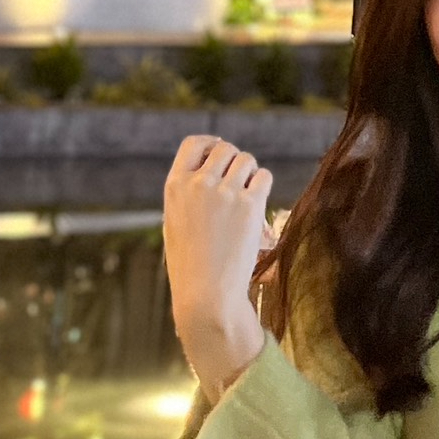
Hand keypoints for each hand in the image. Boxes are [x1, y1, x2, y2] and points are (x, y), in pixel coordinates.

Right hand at [164, 136, 271, 399]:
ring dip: (252, 175)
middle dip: (236, 162)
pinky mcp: (248, 206)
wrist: (205, 294)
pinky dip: (263, 187)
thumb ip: (191, 195)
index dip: (212, 144)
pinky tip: (258, 207)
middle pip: (226, 150)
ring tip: (248, 199)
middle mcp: (198, 183)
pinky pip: (264, 178)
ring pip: (247, 161)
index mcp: (175, 186)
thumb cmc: (192, 265)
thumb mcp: (178, 223)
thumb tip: (218, 172)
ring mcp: (224, 193)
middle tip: (240, 183)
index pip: (194, 144)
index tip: (222, 153)